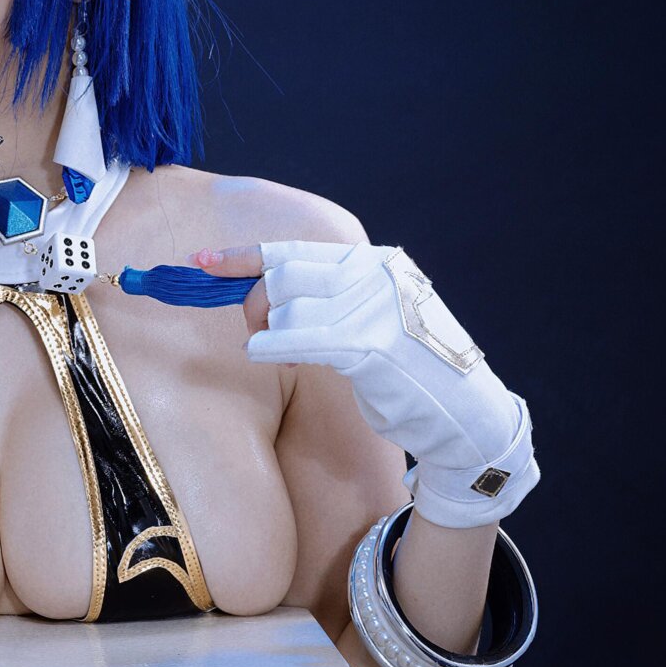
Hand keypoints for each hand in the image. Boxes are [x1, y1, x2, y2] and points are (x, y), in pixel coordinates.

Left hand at [194, 241, 538, 527]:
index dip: (243, 255)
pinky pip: (297, 337)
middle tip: (260, 333)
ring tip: (289, 357)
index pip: (295, 249)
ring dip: (270, 335)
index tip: (201, 260)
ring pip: (286, 308)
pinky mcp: (368, 342)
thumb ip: (326, 299)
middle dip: (256, 304)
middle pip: (282, 275)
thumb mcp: (372, 318)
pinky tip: (260, 353)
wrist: (464, 416)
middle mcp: (375, 275)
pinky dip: (270, 346)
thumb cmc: (408, 373)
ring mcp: (373, 305)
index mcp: (375, 263)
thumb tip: (261, 292)